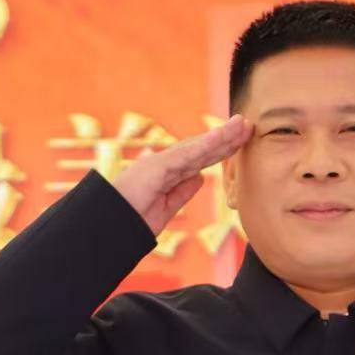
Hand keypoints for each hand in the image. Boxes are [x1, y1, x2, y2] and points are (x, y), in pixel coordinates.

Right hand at [112, 114, 253, 236]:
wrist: (108, 229)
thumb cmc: (131, 220)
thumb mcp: (165, 208)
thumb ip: (182, 192)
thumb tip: (200, 177)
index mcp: (168, 173)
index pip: (200, 158)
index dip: (221, 148)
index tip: (241, 139)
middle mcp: (165, 163)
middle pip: (201, 148)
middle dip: (225, 138)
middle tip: (247, 125)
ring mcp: (160, 164)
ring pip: (196, 148)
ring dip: (220, 137)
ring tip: (241, 126)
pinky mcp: (156, 168)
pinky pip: (184, 156)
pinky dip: (203, 146)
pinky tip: (220, 138)